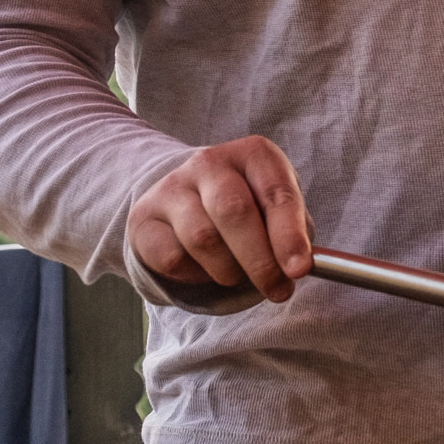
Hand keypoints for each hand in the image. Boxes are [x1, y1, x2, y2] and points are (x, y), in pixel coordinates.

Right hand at [128, 136, 314, 308]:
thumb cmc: (247, 208)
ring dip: (228, 271)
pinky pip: (172, 258)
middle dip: (260, 260)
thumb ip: (291, 234)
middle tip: (277, 290)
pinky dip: (195, 275)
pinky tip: (204, 268)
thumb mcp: (275, 210)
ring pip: (203, 239)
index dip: (288, 234)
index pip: (275, 192)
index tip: (299, 269)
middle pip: (234, 212)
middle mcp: (209, 162)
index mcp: (252, 154)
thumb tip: (298, 266)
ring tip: (237, 274)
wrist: (187, 199)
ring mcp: (172, 187)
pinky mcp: (144, 218)